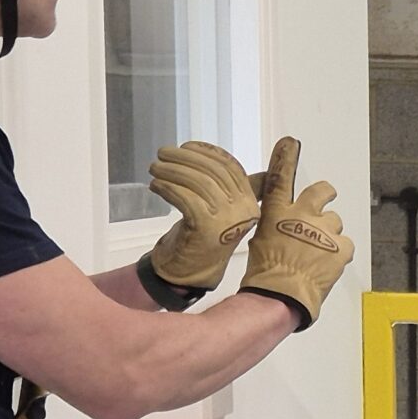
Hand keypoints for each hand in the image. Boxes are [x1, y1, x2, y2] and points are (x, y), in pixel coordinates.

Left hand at [141, 140, 262, 306]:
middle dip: (184, 158)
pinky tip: (156, 186)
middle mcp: (244, 210)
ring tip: (155, 169)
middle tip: (162, 155)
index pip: (231, 166)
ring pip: (197, 182)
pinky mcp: (206, 228)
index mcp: (250, 203)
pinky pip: (185, 198)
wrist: (193, 271)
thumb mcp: (225, 210)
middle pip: (213, 171)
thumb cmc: (204, 236)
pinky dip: (167, 188)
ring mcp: (227, 220)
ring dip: (171, 171)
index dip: (207, 152)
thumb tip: (262, 171)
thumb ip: (239, 191)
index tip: (186, 147)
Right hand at [236, 137, 355, 328]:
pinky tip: (327, 264)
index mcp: (277, 212)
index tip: (290, 143)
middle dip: (326, 193)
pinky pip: (346, 244)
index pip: (280, 178)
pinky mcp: (342, 248)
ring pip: (335, 222)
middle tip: (325, 202)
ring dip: (329, 233)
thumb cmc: (266, 271)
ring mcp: (325, 230)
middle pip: (322, 191)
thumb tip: (286, 224)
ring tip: (317, 252)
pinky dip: (339, 252)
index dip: (285, 158)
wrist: (281, 294)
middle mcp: (303, 215)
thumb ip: (277, 224)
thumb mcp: (260, 239)